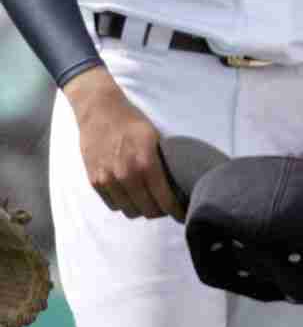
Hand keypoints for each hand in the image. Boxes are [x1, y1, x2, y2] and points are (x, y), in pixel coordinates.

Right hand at [63, 65, 184, 221]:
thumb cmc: (132, 121)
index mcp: (146, 162)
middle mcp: (126, 175)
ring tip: (149, 202)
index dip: (175, 210)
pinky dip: (124, 204)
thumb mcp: (155, 137)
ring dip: (141, 209)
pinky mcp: (95, 182)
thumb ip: (162, 161)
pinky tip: (131, 195)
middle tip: (167, 207)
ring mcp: (108, 180)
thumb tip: (177, 182)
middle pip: (147, 210)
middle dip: (160, 211)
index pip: (164, 198)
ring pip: (130, 211)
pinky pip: (113, 205)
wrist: (100, 111)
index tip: (184, 215)